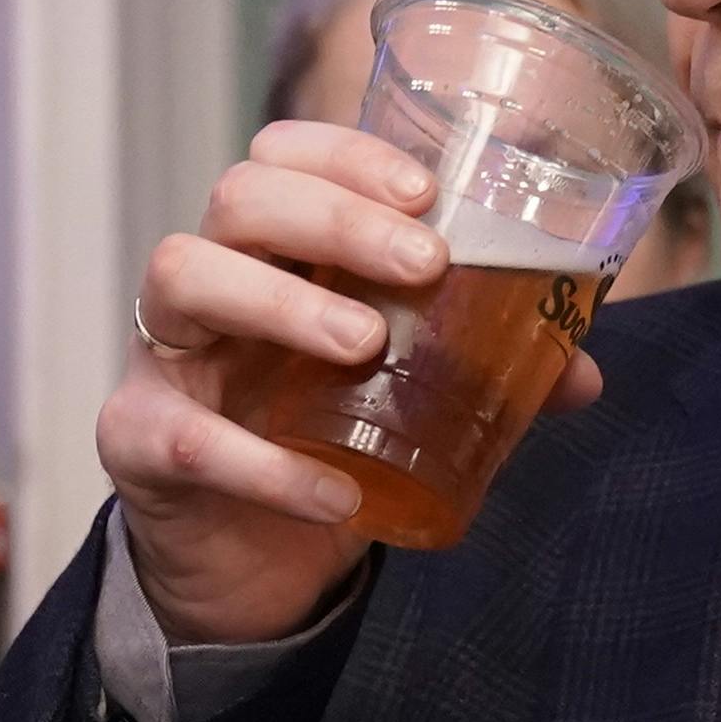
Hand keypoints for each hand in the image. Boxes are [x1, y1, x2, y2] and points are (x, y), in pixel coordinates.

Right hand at [112, 122, 608, 644]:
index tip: (425, 191)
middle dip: (334, 217)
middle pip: (238, 198)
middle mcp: (210, 285)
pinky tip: (333, 492)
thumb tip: (582, 372)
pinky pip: (183, 435)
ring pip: (183, 274)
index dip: (345, 156)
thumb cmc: (320, 445)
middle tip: (422, 264)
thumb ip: (482, 375)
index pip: (282, 158)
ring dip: (280, 300)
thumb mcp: (404, 401)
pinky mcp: (138, 441)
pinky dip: (263, 464)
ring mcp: (166, 357)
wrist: (248, 565)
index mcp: (272, 255)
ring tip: (362, 344)